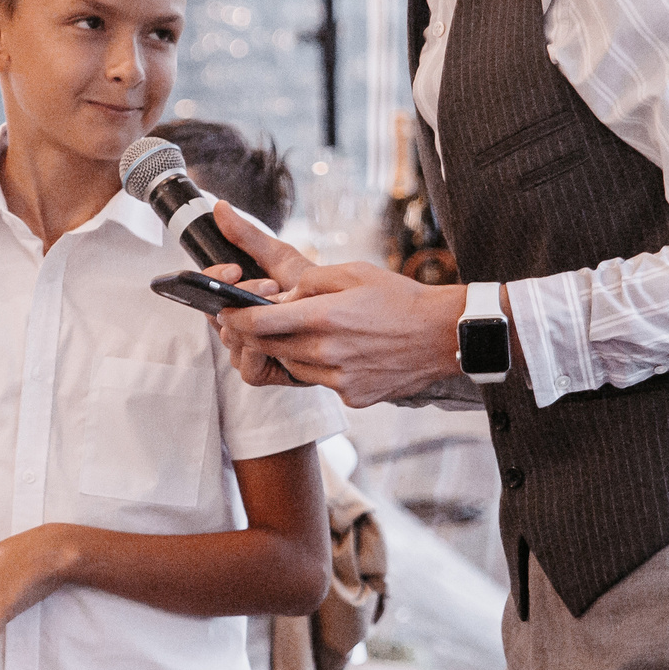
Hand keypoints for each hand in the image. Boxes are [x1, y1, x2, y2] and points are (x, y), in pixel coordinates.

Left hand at [208, 209, 472, 406]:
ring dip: (288, 351)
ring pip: (291, 367)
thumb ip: (309, 283)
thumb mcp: (353, 272)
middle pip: (268, 348)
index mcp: (325, 317)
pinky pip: (319, 382)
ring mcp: (340, 379)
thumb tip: (278, 297)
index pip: (259, 323)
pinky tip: (341, 350)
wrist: (443, 335)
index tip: (225, 312)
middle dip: (256, 335)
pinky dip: (318, 367)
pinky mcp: (352, 397)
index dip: (234, 318)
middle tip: (258, 320)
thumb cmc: (400, 298)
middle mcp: (327, 352)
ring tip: (310, 332)